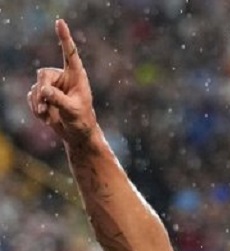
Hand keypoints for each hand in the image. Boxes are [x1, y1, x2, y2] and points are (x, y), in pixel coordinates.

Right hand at [27, 19, 96, 147]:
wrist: (76, 134)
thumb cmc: (81, 121)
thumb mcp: (72, 110)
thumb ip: (58, 100)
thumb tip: (44, 91)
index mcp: (76, 76)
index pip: (70, 54)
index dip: (64, 37)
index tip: (60, 22)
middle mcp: (63, 77)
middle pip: (43, 75)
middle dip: (42, 91)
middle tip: (44, 106)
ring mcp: (52, 85)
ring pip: (35, 88)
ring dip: (38, 103)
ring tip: (48, 115)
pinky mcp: (43, 94)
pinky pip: (31, 97)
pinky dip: (36, 108)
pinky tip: (46, 117)